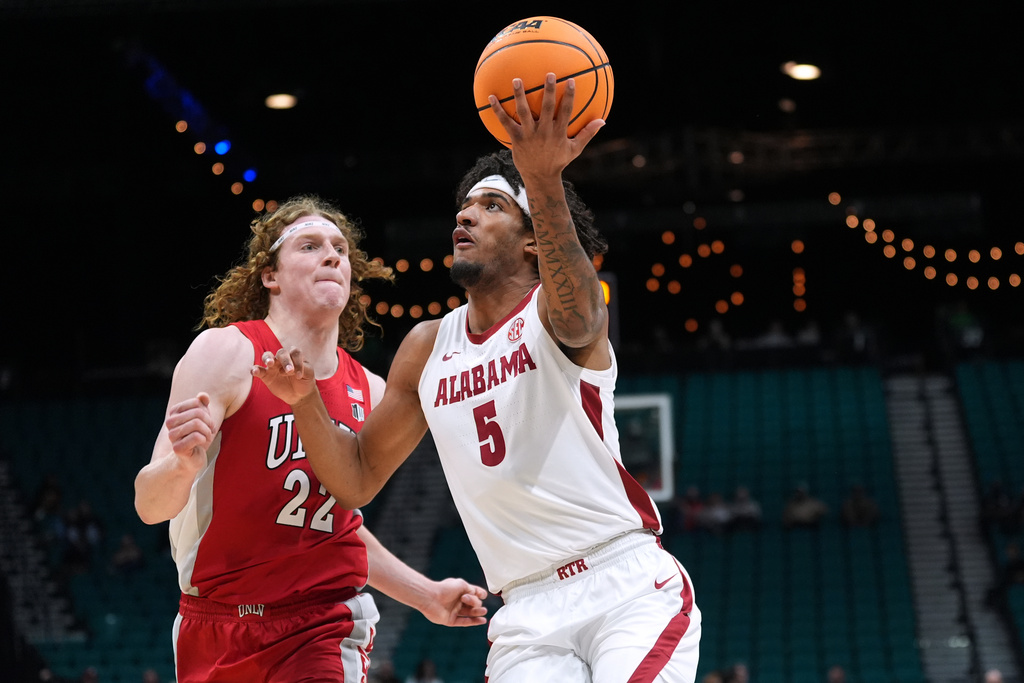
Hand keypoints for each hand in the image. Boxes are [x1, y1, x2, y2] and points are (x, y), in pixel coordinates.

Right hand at [165, 392, 214, 472]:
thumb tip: (203, 395)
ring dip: (207, 431)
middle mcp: (170, 422)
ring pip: (196, 424)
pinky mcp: (177, 448)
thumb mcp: (203, 418)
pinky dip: (204, 439)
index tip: (207, 420)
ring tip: (207, 437)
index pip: (196, 402)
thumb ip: (203, 405)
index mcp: (174, 412)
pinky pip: (196, 437)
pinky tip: (202, 443)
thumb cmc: (197, 436)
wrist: (192, 458)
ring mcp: (172, 435)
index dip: (206, 411)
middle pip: (197, 413)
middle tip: (210, 430)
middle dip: (209, 422)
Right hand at [251, 347, 316, 405]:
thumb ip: (303, 368)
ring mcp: (273, 366)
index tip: (299, 376)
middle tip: (289, 371)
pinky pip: (258, 370)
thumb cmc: (305, 381)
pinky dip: (255, 369)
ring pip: (267, 356)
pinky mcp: (266, 376)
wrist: (299, 394)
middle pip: (281, 352)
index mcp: (294, 356)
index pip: (295, 353)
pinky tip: (254, 372)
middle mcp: (283, 358)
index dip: (298, 362)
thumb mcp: (309, 374)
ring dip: (267, 358)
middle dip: (285, 360)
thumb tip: (291, 368)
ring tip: (270, 363)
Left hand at [420, 578, 488, 626]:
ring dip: (478, 612)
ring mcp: (454, 611)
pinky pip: (464, 622)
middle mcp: (458, 601)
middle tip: (465, 599)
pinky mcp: (450, 620)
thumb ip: (472, 590)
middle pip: (473, 603)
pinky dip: (473, 622)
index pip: (474, 593)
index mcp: (460, 591)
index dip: (480, 594)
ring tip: (483, 611)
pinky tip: (482, 620)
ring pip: (469, 613)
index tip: (483, 595)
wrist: (430, 597)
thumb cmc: (445, 588)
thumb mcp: (462, 585)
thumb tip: (479, 596)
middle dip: (473, 601)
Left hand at [489, 72, 604, 177]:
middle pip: (547, 108)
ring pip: (524, 112)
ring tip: (517, 80)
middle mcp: (544, 132)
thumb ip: (587, 133)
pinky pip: (506, 123)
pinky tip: (491, 98)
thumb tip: (603, 121)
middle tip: (549, 74)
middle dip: (548, 91)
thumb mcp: (575, 149)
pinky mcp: (517, 139)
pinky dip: (498, 111)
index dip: (568, 96)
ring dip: (520, 96)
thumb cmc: (558, 161)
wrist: (540, 178)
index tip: (570, 80)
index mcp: (559, 133)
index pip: (565, 111)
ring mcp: (529, 135)